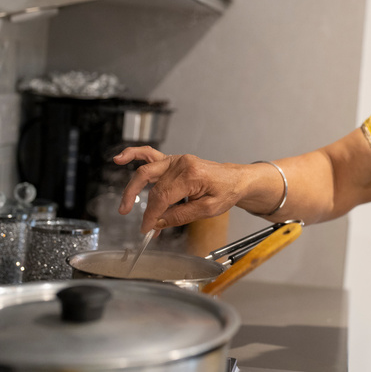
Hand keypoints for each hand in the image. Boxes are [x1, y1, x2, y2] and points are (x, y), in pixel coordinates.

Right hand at [114, 146, 241, 232]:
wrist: (236, 179)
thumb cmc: (227, 192)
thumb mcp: (208, 210)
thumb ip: (181, 216)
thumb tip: (158, 223)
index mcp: (191, 175)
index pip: (163, 198)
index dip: (152, 215)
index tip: (147, 229)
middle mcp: (181, 164)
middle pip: (154, 188)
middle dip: (144, 208)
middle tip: (140, 225)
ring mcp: (176, 160)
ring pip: (146, 171)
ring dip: (133, 188)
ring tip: (125, 206)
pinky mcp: (174, 160)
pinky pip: (150, 154)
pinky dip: (134, 154)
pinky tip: (119, 158)